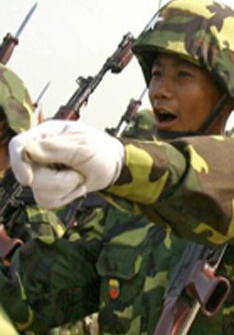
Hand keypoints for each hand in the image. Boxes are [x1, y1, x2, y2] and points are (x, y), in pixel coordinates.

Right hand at [9, 119, 123, 207]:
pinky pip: (46, 200)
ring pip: (38, 190)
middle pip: (27, 173)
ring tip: (78, 177)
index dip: (18, 163)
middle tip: (77, 174)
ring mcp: (42, 171)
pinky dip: (64, 197)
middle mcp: (39, 152)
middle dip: (56, 180)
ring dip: (64, 189)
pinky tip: (75, 187)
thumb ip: (56, 148)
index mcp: (45, 135)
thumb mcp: (84, 147)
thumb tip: (28, 151)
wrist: (114, 168)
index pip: (18, 146)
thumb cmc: (102, 151)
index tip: (29, 179)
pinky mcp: (47, 188)